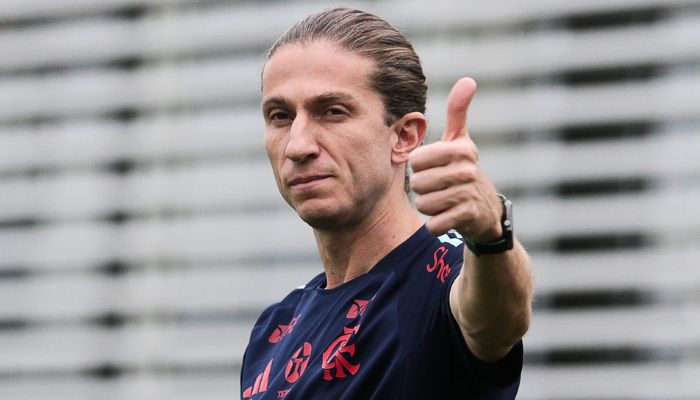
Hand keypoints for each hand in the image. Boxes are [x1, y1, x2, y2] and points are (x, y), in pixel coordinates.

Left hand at [409, 78, 502, 240]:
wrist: (486, 211)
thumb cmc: (463, 170)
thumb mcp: (461, 141)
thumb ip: (458, 112)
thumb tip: (468, 80)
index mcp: (461, 149)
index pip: (416, 160)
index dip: (419, 168)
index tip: (435, 169)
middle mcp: (467, 169)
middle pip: (417, 183)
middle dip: (423, 190)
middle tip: (439, 188)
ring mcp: (468, 193)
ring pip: (423, 204)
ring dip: (429, 207)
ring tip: (444, 202)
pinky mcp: (468, 217)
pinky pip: (434, 224)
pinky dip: (436, 224)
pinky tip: (447, 217)